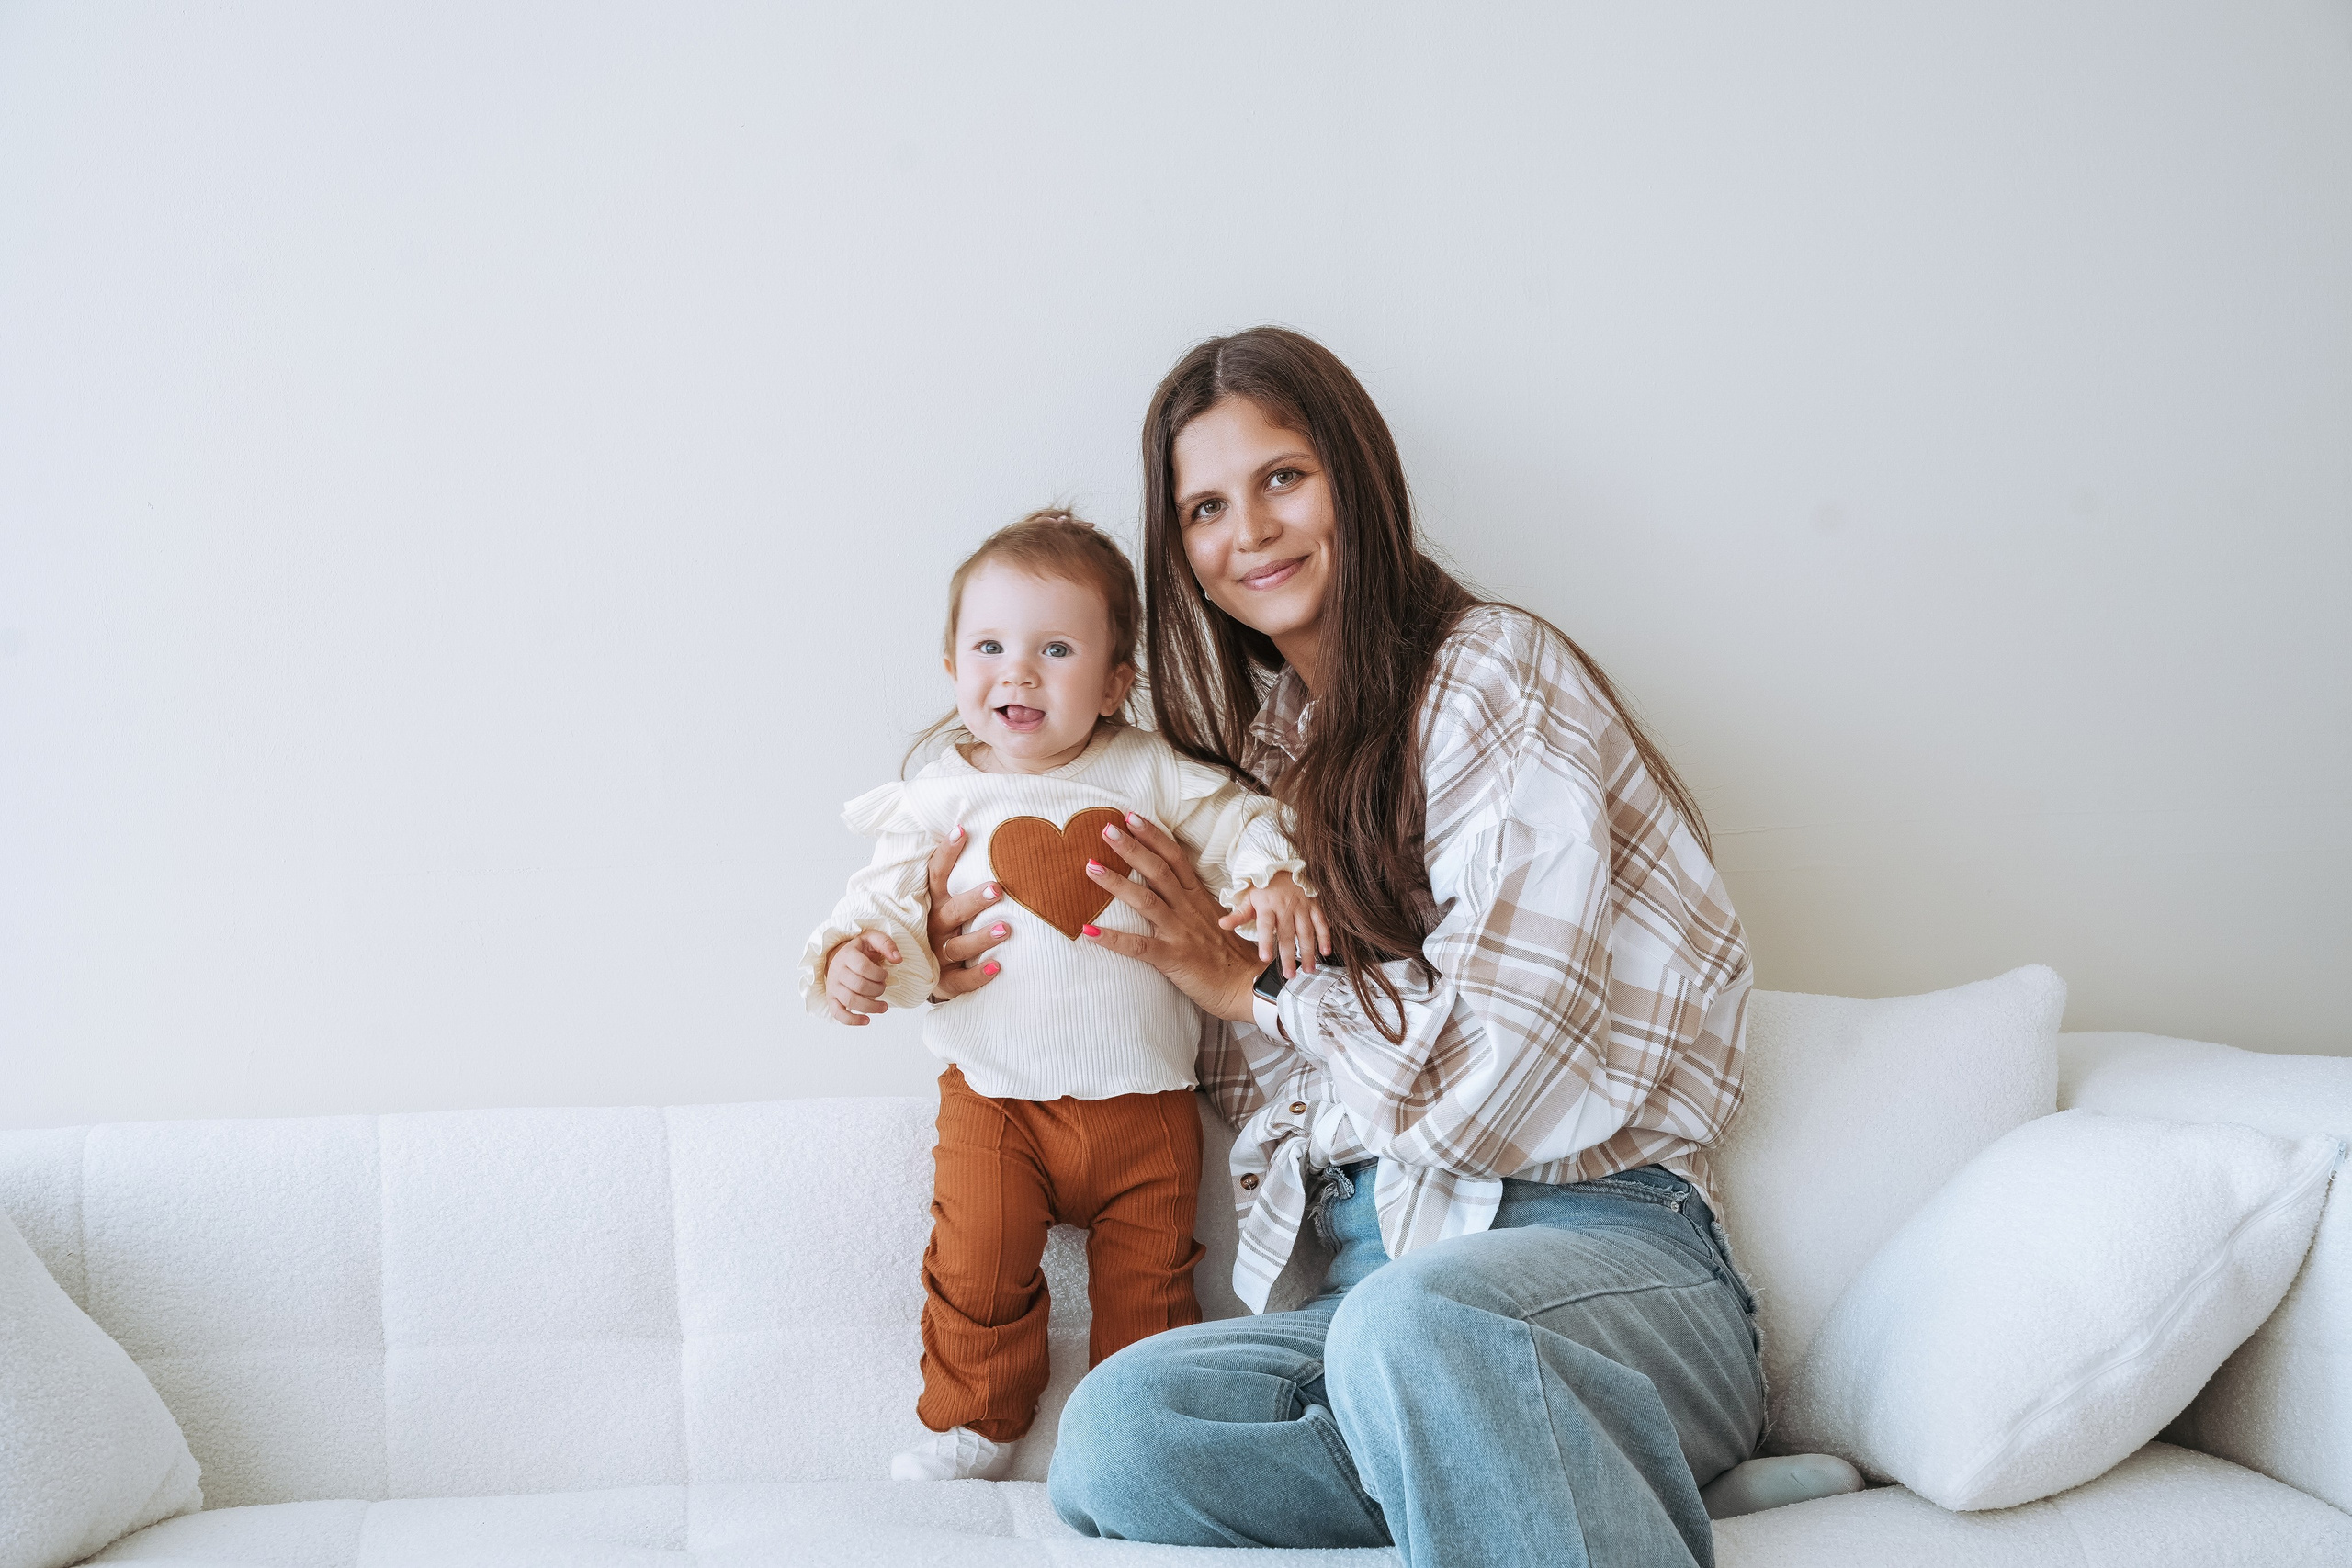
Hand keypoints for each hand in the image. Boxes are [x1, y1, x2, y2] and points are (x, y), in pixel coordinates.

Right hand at [823, 931, 900, 1026]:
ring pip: (850, 1000)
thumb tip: (898, 959)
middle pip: (858, 985)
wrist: (841, 956)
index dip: (878, 974)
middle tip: (883, 987)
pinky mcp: (832, 999)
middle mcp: (837, 971)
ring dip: (871, 1006)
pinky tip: (867, 1020)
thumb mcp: (873, 939)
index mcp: (847, 955)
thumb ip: (887, 944)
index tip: (885, 975)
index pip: (862, 967)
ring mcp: (833, 986)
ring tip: (884, 1006)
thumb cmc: (861, 950)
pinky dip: (852, 1020)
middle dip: (877, 989)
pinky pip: (837, 1013)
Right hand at [923, 824, 1010, 1001]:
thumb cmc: (943, 929)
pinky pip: (962, 980)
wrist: (920, 974)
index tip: (962, 830)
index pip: (935, 875)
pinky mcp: (945, 981)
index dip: (946, 853)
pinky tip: (997, 967)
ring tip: (1007, 929)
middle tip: (997, 888)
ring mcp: (937, 955)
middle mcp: (933, 928)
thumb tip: (972, 831)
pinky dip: (978, 975)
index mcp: (933, 905)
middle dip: (974, 900)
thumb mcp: (941, 903)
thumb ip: (954, 878)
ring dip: (982, 937)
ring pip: (959, 947)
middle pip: (952, 912)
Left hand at [1079, 813, 1263, 1024]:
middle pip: (1158, 870)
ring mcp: (1180, 932)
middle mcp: (1188, 909)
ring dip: (1116, 883)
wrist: (1246, 986)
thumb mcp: (1214, 917)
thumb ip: (1191, 901)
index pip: (1174, 857)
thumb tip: (1167, 886)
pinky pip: (1137, 946)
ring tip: (1091, 867)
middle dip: (1131, 848)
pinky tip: (1088, 929)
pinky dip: (1112, 938)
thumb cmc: (1228, 954)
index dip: (1153, 836)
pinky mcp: (1172, 957)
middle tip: (1106, 828)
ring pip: (1145, 900)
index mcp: (1197, 897)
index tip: (1131, 817)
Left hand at [1219, 870, 1329, 979]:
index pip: (1265, 926)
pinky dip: (1325, 937)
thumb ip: (1238, 914)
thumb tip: (1222, 924)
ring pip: (1306, 931)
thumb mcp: (1248, 898)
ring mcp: (1302, 906)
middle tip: (1290, 974)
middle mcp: (1286, 906)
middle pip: (1287, 934)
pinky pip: (1321, 922)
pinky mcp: (1314, 905)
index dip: (1265, 942)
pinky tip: (1325, 952)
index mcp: (1267, 905)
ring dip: (1308, 951)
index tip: (1265, 958)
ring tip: (1308, 969)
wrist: (1283, 866)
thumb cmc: (1264, 887)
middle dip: (1289, 955)